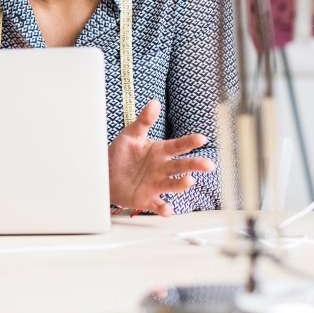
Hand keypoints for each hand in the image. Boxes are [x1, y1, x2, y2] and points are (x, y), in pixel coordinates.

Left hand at [107, 100, 214, 216]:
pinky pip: (159, 205)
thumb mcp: (131, 135)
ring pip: (174, 184)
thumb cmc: (121, 154)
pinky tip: (168, 209)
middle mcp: (162, 168)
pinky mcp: (148, 199)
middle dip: (195, 165)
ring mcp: (157, 184)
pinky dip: (165, 208)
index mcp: (160, 151)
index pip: (179, 146)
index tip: (202, 138)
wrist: (105, 175)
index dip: (190, 142)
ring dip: (182, 184)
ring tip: (189, 180)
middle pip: (182, 166)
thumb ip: (144, 121)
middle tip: (208, 164)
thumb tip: (154, 103)